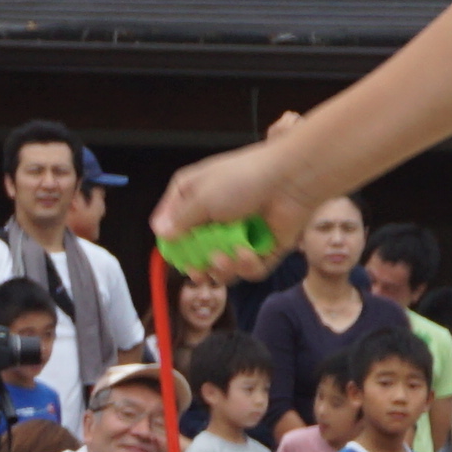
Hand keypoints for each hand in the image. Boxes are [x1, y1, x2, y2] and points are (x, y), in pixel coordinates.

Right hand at [150, 131, 308, 258]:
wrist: (290, 180)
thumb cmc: (243, 179)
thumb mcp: (201, 197)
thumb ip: (179, 219)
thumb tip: (161, 233)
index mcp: (196, 198)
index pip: (174, 226)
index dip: (173, 245)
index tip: (176, 258)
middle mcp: (217, 217)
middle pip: (199, 253)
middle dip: (199, 266)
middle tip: (199, 273)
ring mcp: (242, 234)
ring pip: (224, 267)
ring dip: (223, 269)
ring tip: (225, 259)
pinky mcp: (264, 248)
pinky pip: (250, 269)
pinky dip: (247, 265)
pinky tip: (247, 252)